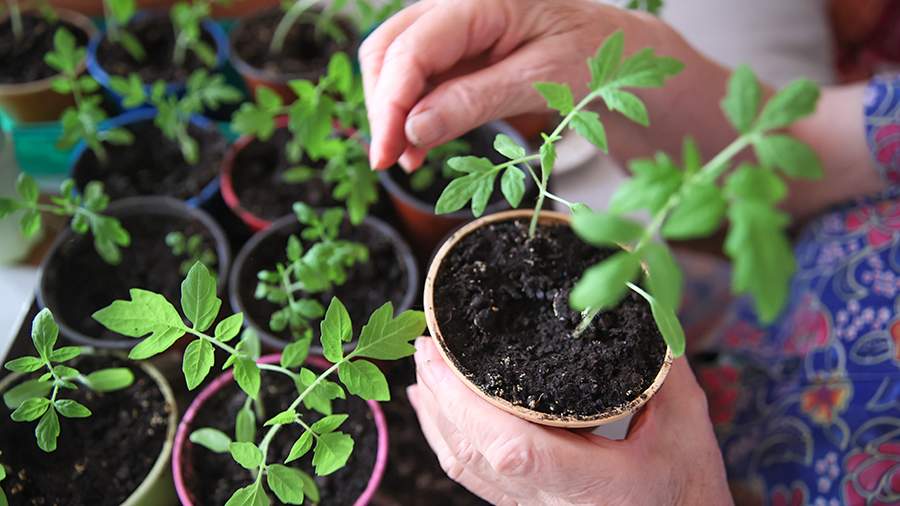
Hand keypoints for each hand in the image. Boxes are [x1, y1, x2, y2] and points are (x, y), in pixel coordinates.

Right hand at [359, 0, 686, 170]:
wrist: (622, 56)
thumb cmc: (598, 57)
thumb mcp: (543, 81)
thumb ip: (475, 102)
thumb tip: (413, 129)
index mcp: (483, 1)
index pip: (412, 48)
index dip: (391, 103)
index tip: (385, 154)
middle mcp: (458, 6)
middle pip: (387, 49)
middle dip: (383, 107)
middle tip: (393, 160)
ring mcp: (453, 28)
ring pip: (392, 63)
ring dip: (392, 113)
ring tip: (408, 158)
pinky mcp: (456, 52)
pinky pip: (416, 79)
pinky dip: (410, 114)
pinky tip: (418, 145)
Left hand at [409, 337, 732, 505]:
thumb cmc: (688, 491)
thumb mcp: (686, 425)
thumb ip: (660, 368)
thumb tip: (640, 307)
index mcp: (592, 486)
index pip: (515, 451)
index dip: (467, 406)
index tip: (443, 358)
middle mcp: (550, 504)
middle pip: (474, 454)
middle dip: (440, 397)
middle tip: (426, 346)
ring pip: (465, 468)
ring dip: (436, 416)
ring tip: (423, 370)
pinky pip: (474, 476)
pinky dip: (448, 439)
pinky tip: (437, 411)